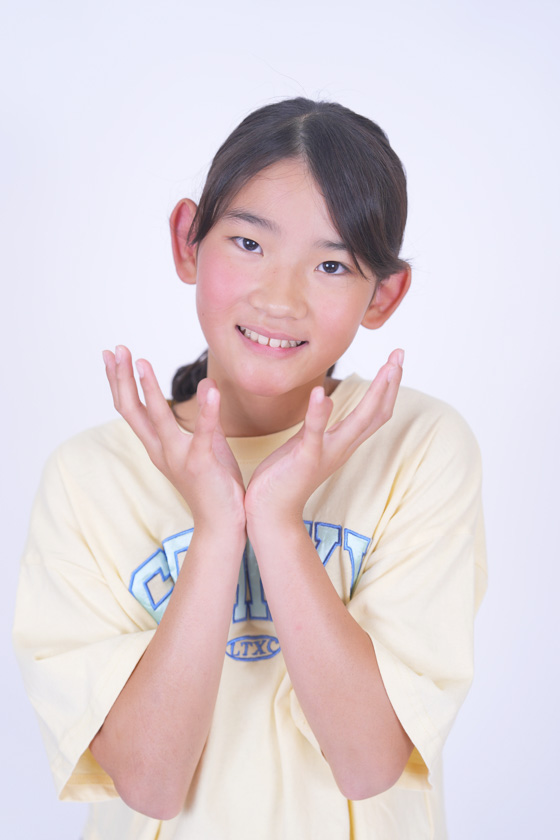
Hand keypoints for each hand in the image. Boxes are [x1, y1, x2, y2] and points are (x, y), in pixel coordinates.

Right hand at [103, 346, 245, 532]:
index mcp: (159, 446)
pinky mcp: (201, 464)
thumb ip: (205, 419)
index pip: (131, 409)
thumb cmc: (215, 486)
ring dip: (149, 389)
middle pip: (132, 410)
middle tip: (115, 349)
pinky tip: (210, 388)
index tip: (112, 355)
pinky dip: (207, 410)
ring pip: (157, 419)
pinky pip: (203, 434)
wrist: (223, 525)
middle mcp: (161, 451)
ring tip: (142, 362)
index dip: (119, 382)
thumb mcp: (207, 446)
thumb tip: (208, 385)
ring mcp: (178, 458)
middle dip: (121, 378)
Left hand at [245, 349, 403, 527]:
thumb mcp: (307, 443)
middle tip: (400, 354)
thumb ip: (318, 425)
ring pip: (360, 422)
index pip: (375, 413)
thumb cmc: (284, 476)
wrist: (270, 513)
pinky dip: (319, 413)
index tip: (396, 360)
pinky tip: (321, 392)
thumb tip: (324, 402)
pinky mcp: (305, 459)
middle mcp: (342, 448)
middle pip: (377, 413)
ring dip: (375, 394)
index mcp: (342, 442)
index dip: (388, 387)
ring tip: (387, 368)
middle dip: (390, 383)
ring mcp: (326, 454)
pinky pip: (315, 433)